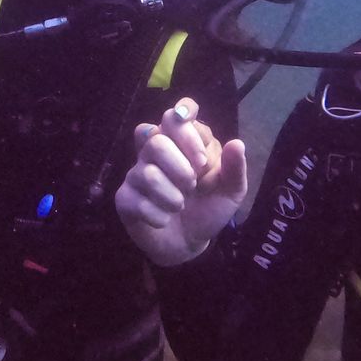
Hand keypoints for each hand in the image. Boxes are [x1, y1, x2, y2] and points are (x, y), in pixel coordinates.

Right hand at [115, 98, 247, 267]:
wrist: (189, 243)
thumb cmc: (208, 209)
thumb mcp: (230, 192)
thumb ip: (234, 169)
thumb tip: (236, 144)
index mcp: (182, 143)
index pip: (175, 116)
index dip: (181, 116)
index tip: (190, 129)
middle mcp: (155, 152)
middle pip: (156, 140)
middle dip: (180, 166)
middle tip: (194, 183)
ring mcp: (137, 173)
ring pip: (148, 173)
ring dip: (172, 196)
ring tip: (180, 205)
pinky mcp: (124, 197)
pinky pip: (137, 201)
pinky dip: (158, 215)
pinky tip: (164, 219)